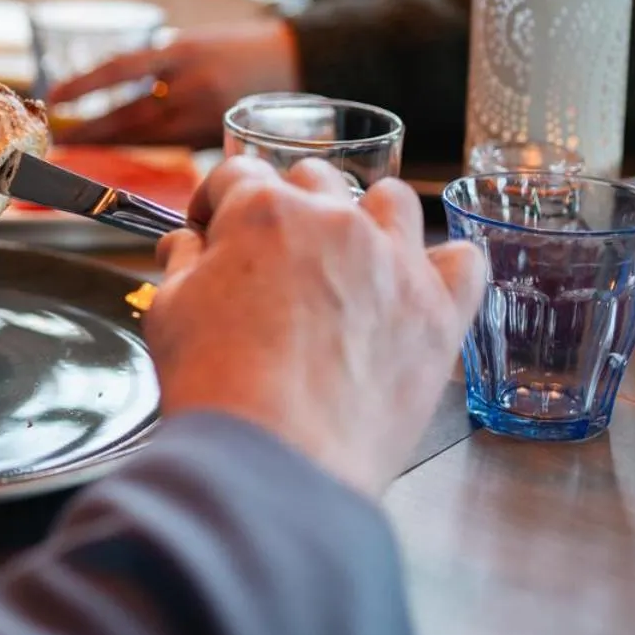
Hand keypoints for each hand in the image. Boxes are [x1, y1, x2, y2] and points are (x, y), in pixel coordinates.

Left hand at [48, 18, 299, 146]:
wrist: (292, 63)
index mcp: (182, 52)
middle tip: (58, 137)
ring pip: (145, 137)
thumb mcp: (193, 43)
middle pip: (128, 116)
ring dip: (108, 143)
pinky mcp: (214, 137)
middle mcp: (191, 86)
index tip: (57, 95)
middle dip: (89, 131)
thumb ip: (157, 68)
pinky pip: (167, 146)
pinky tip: (120, 148)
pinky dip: (140, 146)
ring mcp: (204, 116)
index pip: (121, 69)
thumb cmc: (235, 48)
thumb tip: (108, 92)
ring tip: (78, 145)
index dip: (85, 85)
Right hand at [146, 158, 486, 498]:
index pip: (238, 174)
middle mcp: (334, 220)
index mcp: (262, 211)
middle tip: (273, 256)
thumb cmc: (217, 388)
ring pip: (391, 201)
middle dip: (289, 206)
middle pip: (315, 178)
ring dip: (367, 218)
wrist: (279, 460)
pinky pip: (465, 262)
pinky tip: (421, 284)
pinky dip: (445, 266)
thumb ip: (181, 265)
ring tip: (348, 259)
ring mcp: (394, 262)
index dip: (217, 203)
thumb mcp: (169, 312)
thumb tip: (187, 247)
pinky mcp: (437, 313)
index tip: (212, 230)